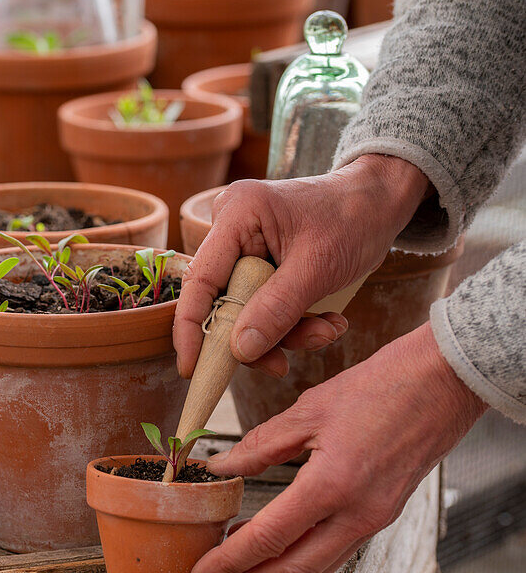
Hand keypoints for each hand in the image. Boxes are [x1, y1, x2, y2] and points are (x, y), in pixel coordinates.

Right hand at [174, 154, 430, 378]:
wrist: (380, 202)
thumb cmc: (354, 219)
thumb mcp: (317, 269)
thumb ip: (277, 310)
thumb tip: (239, 351)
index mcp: (236, 214)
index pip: (199, 280)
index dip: (191, 328)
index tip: (191, 370)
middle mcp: (231, 228)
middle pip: (223, 300)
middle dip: (256, 336)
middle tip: (283, 365)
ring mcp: (244, 245)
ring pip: (246, 308)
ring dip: (284, 332)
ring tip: (327, 331)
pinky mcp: (260, 260)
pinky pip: (263, 303)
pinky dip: (292, 321)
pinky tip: (327, 321)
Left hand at [189, 322, 486, 572]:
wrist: (444, 382)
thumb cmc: (380, 387)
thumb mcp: (309, 409)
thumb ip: (260, 444)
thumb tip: (221, 467)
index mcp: (332, 486)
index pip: (269, 539)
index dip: (230, 562)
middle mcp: (357, 513)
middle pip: (294, 570)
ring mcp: (375, 516)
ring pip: (318, 565)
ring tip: (236, 572)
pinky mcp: (383, 511)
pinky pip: (337, 548)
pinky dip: (303, 556)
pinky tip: (278, 545)